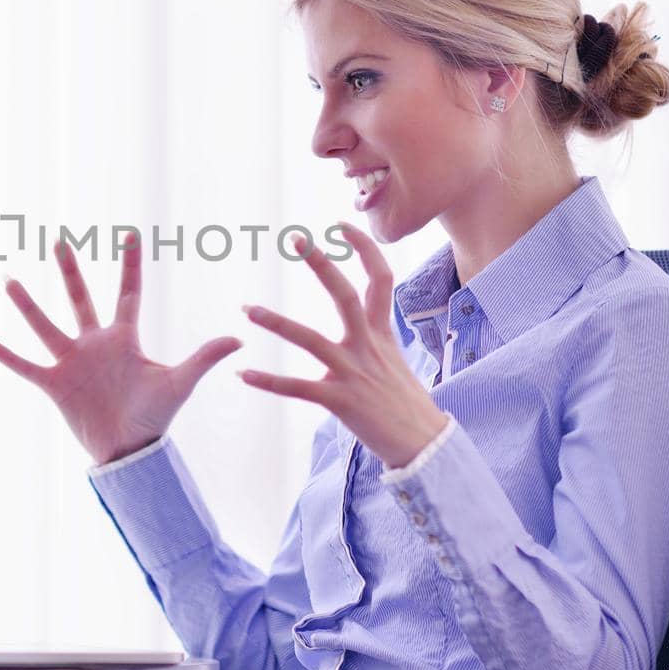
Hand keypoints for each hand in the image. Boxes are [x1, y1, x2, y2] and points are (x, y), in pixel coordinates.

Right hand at [0, 232, 242, 464]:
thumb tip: (239, 339)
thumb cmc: (155, 417)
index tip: (130, 234)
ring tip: (8, 280)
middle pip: (80, 299)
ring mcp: (71, 363)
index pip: (127, 293)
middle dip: (70, 271)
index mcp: (124, 338)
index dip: (130, 265)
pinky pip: (27, 366)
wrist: (130, 452)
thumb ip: (204, 358)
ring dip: (27, 305)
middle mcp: (94, 344)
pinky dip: (7, 356)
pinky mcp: (55, 385)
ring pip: (45, 326)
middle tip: (60, 241)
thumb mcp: (178, 383)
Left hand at [237, 222, 447, 468]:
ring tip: (247, 309)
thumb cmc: (406, 403)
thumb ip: (376, 337)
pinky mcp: (341, 401)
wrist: (424, 444)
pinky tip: (244, 375)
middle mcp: (368, 346)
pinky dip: (270, 382)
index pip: (379, 278)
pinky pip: (299, 388)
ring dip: (277, 323)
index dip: (363, 249)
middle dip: (322, 264)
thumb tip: (367, 319)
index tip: (341, 225)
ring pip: (311, 340)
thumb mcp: (395, 359)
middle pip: (345, 295)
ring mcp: (354, 373)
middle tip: (297, 238)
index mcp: (382, 333)